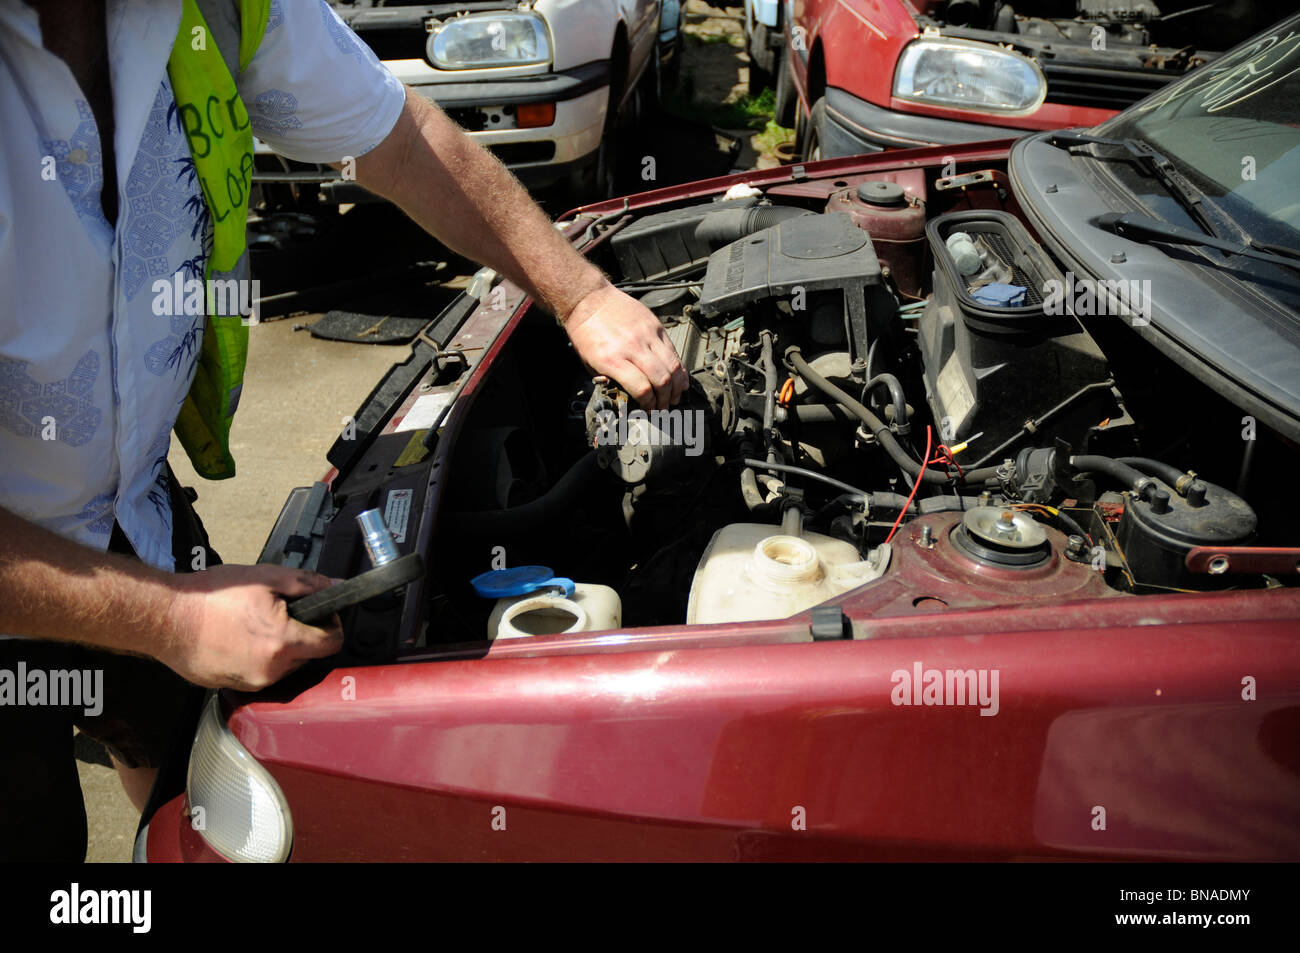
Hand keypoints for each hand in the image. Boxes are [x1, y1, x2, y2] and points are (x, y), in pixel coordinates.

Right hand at [163, 565, 343, 690]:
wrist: (165, 618)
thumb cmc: (211, 596)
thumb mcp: (266, 577)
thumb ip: (308, 584)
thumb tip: (334, 586)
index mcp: (283, 643)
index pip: (332, 644)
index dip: (332, 624)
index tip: (322, 613)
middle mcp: (270, 671)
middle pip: (308, 655)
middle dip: (302, 633)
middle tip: (280, 611)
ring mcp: (250, 683)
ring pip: (283, 666)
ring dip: (279, 647)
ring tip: (254, 623)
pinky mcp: (232, 686)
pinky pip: (258, 673)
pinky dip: (256, 657)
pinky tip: (237, 638)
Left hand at [561, 283, 689, 408]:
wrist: (589, 300)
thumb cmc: (586, 330)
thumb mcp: (589, 363)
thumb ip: (610, 380)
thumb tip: (627, 395)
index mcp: (612, 360)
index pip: (642, 389)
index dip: (649, 404)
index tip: (648, 409)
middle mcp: (632, 347)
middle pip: (662, 380)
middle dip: (665, 399)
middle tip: (664, 406)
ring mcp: (646, 335)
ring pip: (673, 366)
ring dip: (677, 386)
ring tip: (675, 396)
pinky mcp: (655, 326)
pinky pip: (673, 350)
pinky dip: (679, 367)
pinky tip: (680, 378)